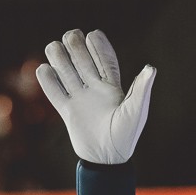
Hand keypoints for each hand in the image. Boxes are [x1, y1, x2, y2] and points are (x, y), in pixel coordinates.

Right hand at [36, 29, 156, 163]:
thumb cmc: (126, 136)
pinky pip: (54, 92)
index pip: (104, 60)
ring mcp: (80, 99)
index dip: (98, 46)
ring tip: (54, 48)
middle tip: (70, 37)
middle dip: (75, 47)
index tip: (92, 34)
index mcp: (113, 87)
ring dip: (59, 58)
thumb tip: (151, 69)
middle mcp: (95, 89)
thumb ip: (141, 90)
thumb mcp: (136, 112)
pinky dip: (47, 80)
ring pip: (66, 71)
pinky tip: (44, 70)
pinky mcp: (67, 111)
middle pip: (82, 60)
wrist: (107, 160)